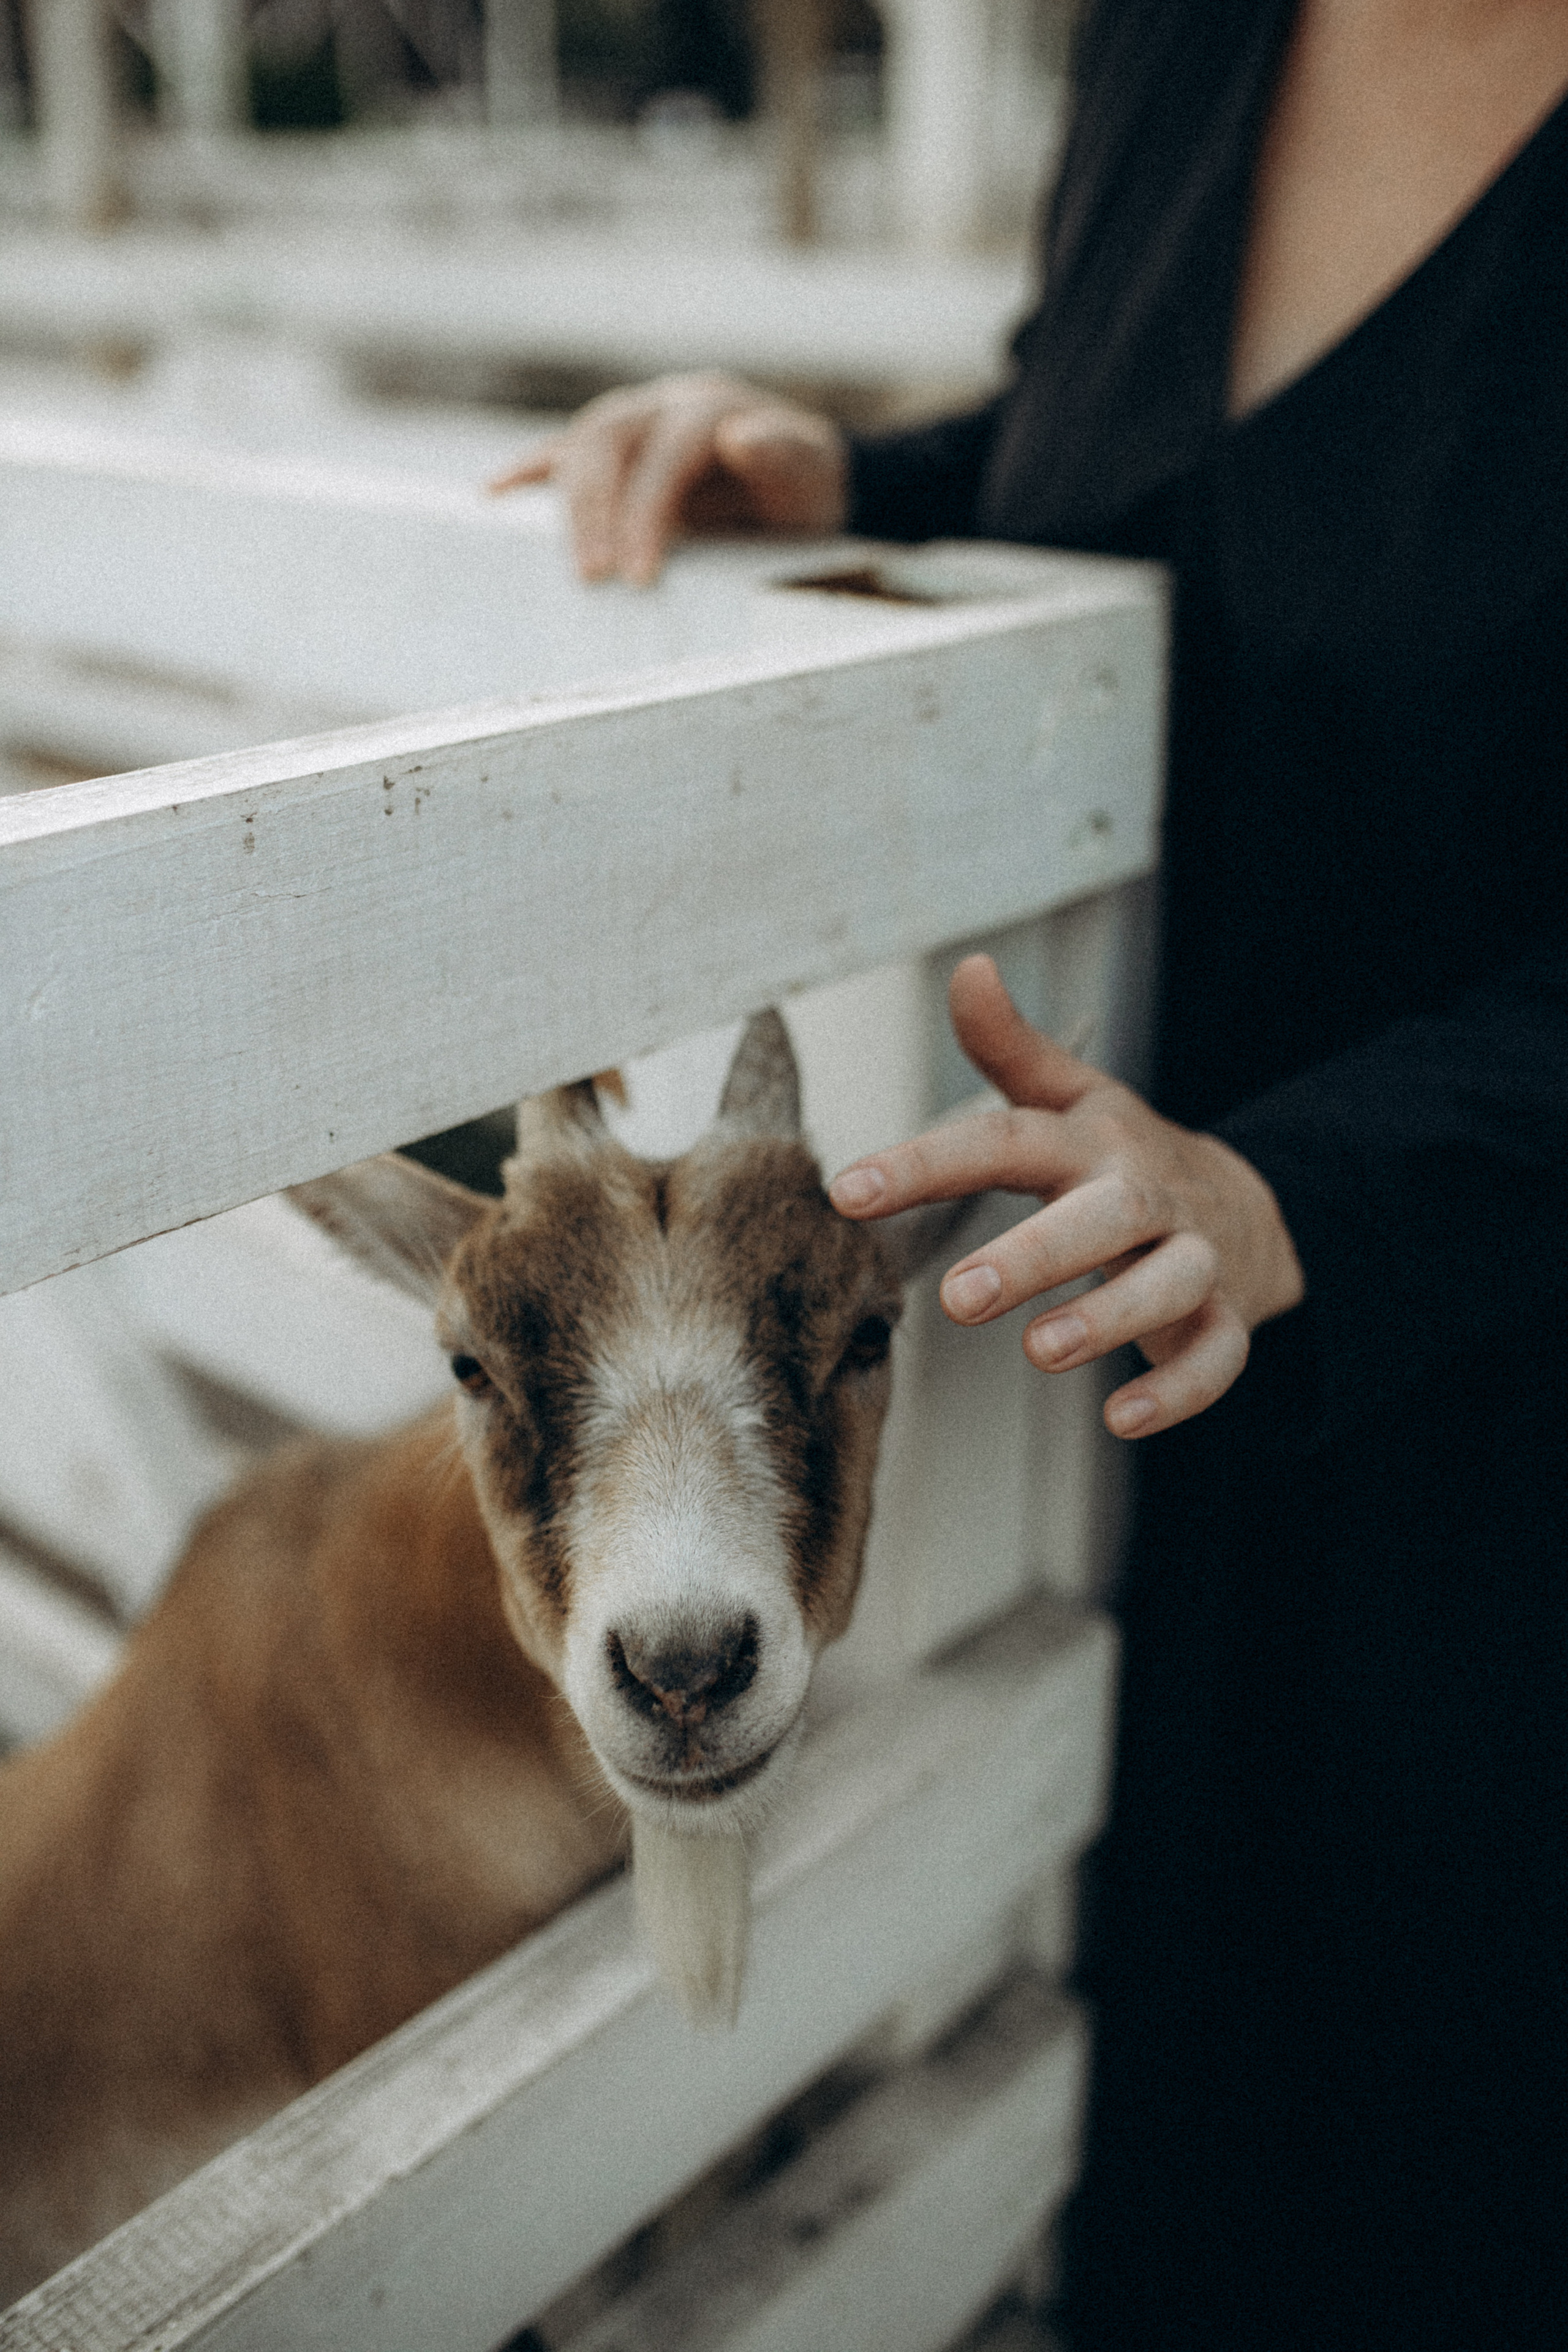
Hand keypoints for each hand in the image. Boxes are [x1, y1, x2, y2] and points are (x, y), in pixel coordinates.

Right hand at [491, 371, 847, 585]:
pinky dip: (529, 469)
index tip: (639, 576)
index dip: (646, 512)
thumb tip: (742, 434)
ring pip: (582, 446)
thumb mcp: (812, 475)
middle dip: (597, 511)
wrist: (804, 478)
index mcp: (709, 407)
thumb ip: (783, 453)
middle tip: (594, 577)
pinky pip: (565, 451)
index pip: (663, 455)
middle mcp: (663, 403)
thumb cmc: (806, 485)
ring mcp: (635, 419)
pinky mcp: (617, 446)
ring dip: (569, 506)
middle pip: (609, 443)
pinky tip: (494, 493)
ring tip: (575, 567)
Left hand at [827, 956, 1305, 1438]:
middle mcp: (1145, 1196)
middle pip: (1101, 1218)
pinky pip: (1216, 1357)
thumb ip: (1008, 1045)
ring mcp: (1192, 1259)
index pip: (1004, 1141)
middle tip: (957, 1298)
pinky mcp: (1225, 1320)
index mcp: (1090, 1143)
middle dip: (1033, 1257)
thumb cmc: (1123, 1160)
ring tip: (1039, 1351)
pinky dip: (1177, 1392)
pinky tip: (1121, 1419)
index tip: (845, 1190)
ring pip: (1168, 1285)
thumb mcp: (1071, 1097)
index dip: (925, 1162)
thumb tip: (968, 969)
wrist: (1247, 1211)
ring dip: (1108, 1318)